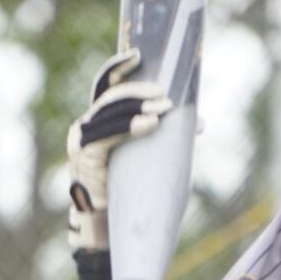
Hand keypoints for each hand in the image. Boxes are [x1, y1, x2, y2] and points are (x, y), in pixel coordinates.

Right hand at [67, 48, 172, 251]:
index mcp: (96, 121)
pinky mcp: (85, 157)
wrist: (105, 225)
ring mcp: (80, 141)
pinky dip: (130, 128)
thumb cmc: (126, 190)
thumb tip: (200, 121)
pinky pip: (107, 137)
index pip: (105, 86)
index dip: (118, 68)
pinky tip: (150, 125)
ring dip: (138, 109)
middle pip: (111, 98)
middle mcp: (83, 127)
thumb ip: (163, 135)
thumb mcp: (146, 157)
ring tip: (163, 110)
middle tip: (165, 96)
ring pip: (109, 114)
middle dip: (139, 93)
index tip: (139, 54)